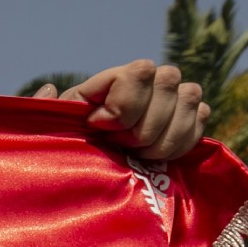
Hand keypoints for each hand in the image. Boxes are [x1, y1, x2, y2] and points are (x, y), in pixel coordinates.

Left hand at [35, 59, 208, 161]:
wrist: (94, 176)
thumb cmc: (68, 150)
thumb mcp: (50, 132)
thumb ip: (45, 113)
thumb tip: (49, 89)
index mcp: (112, 79)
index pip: (140, 71)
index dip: (123, 107)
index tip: (99, 129)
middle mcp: (147, 79)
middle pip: (168, 81)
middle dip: (143, 126)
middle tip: (119, 146)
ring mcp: (172, 95)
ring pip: (190, 98)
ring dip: (163, 137)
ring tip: (137, 155)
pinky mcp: (191, 116)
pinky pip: (202, 118)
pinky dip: (181, 142)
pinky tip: (157, 156)